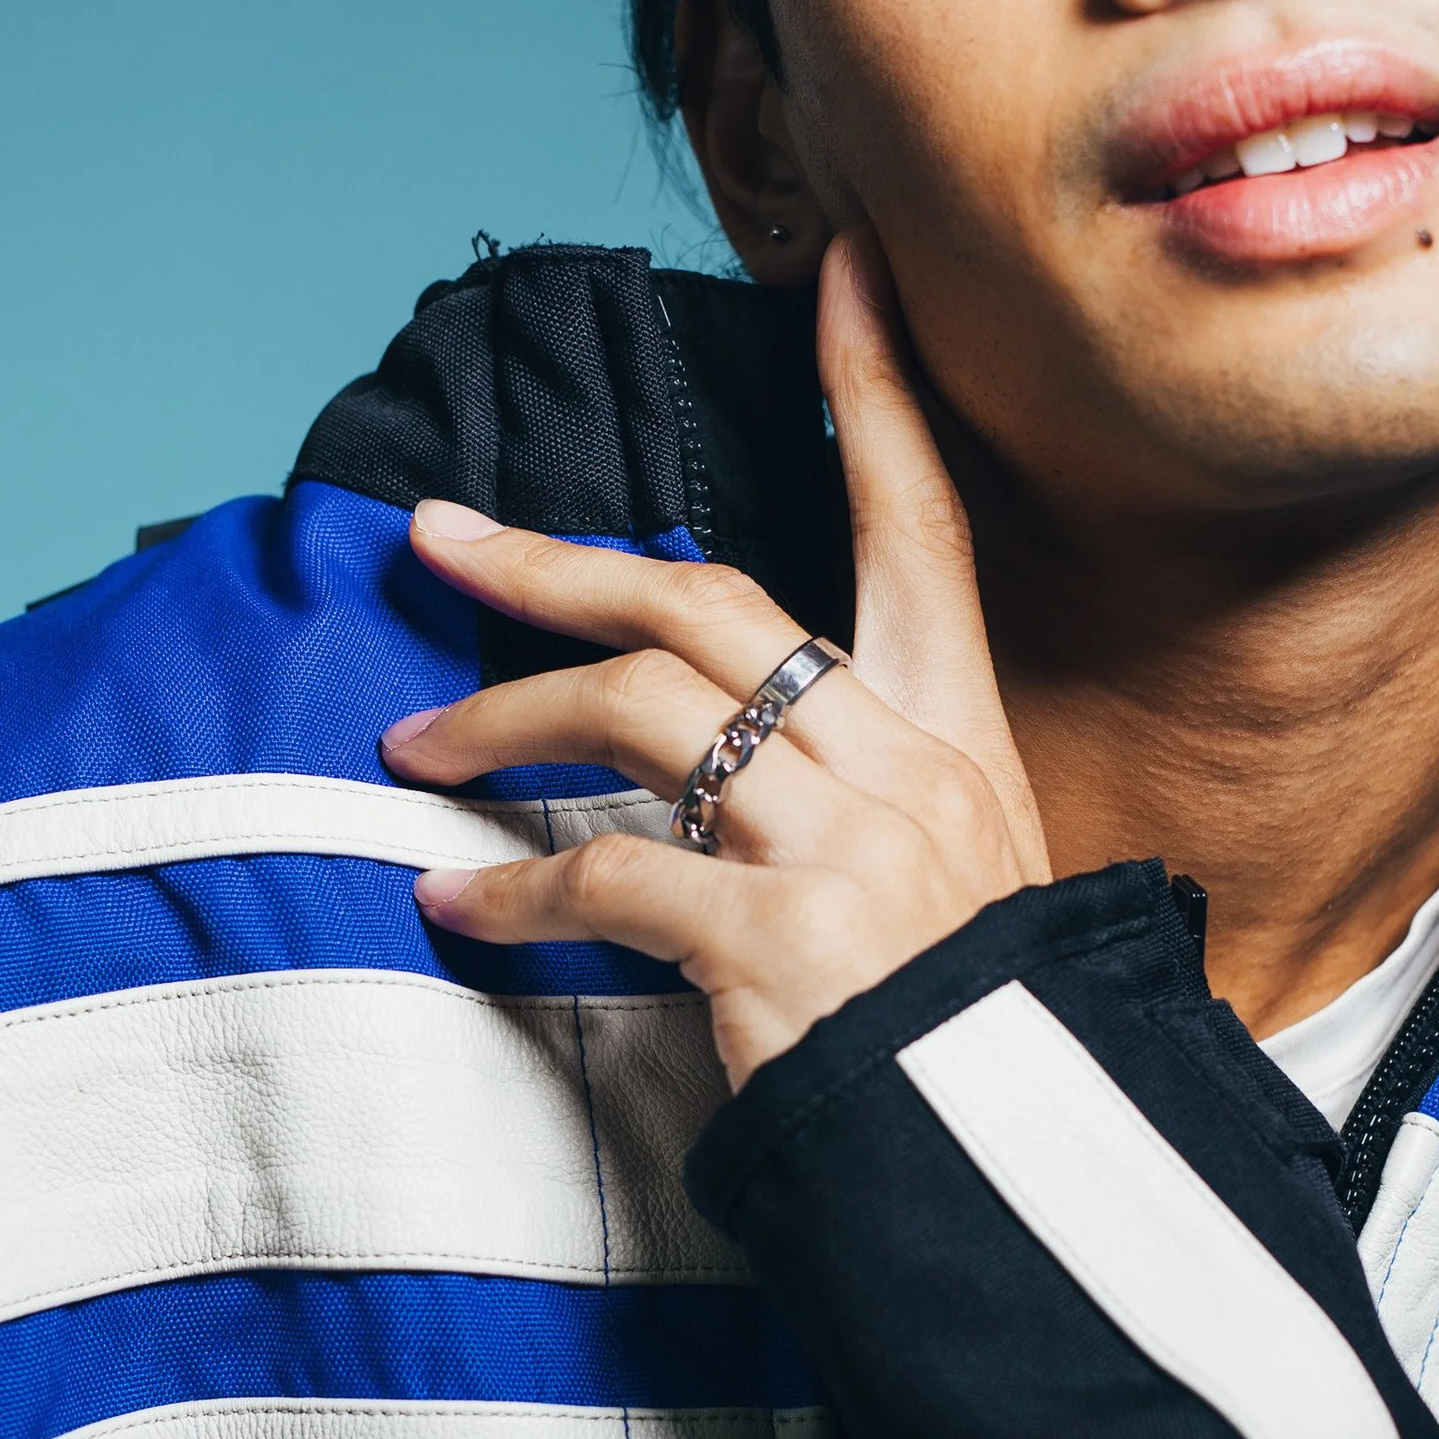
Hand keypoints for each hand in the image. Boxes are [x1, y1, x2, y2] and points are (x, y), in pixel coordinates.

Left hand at [383, 229, 1050, 1092]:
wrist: (1029, 1170)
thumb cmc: (975, 1034)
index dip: (879, 387)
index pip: (919, 519)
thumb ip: (862, 797)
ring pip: (633, 710)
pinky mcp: (778, 934)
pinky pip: (609, 876)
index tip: (843, 268)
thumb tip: (740, 759)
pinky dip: (511, 895)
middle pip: (703, 595)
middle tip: (440, 540)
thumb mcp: (960, 881)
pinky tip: (455, 911)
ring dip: (496, 722)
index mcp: (954, 728)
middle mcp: (902, 759)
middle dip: (554, 561)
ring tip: (409, 755)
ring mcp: (843, 841)